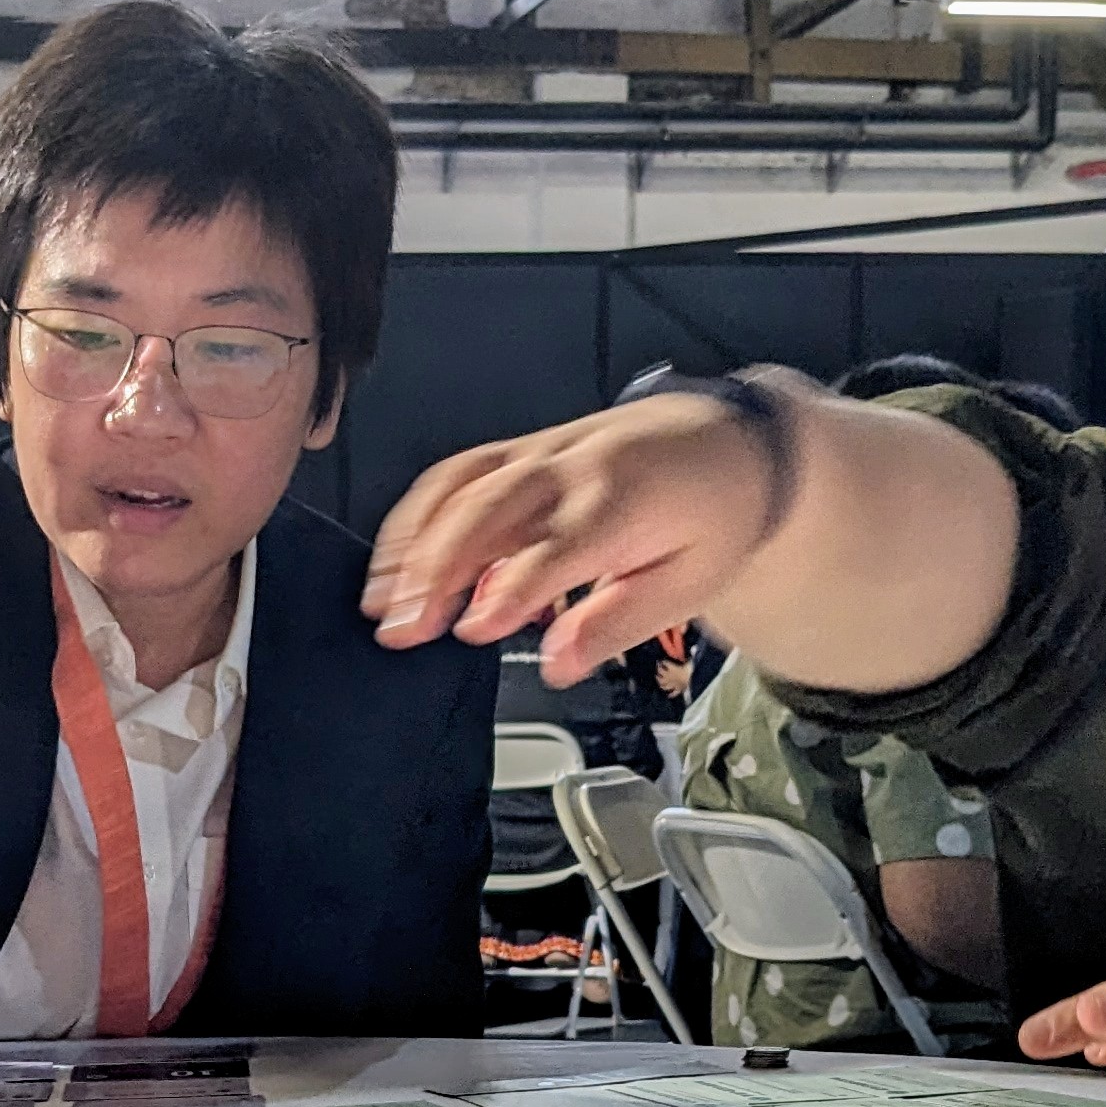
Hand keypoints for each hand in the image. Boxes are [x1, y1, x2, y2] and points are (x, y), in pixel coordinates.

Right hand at [363, 391, 784, 685]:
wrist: (724, 442)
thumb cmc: (709, 515)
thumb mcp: (689, 583)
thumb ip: (619, 623)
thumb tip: (561, 665)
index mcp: (621, 501)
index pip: (552, 549)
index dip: (509, 591)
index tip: (473, 631)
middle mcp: (570, 469)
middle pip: (488, 511)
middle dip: (435, 569)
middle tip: (401, 628)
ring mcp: (538, 454)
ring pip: (459, 487)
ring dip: (411, 543)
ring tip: (381, 601)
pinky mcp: (518, 452)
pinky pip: (455, 474)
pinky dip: (415, 516)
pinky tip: (393, 562)